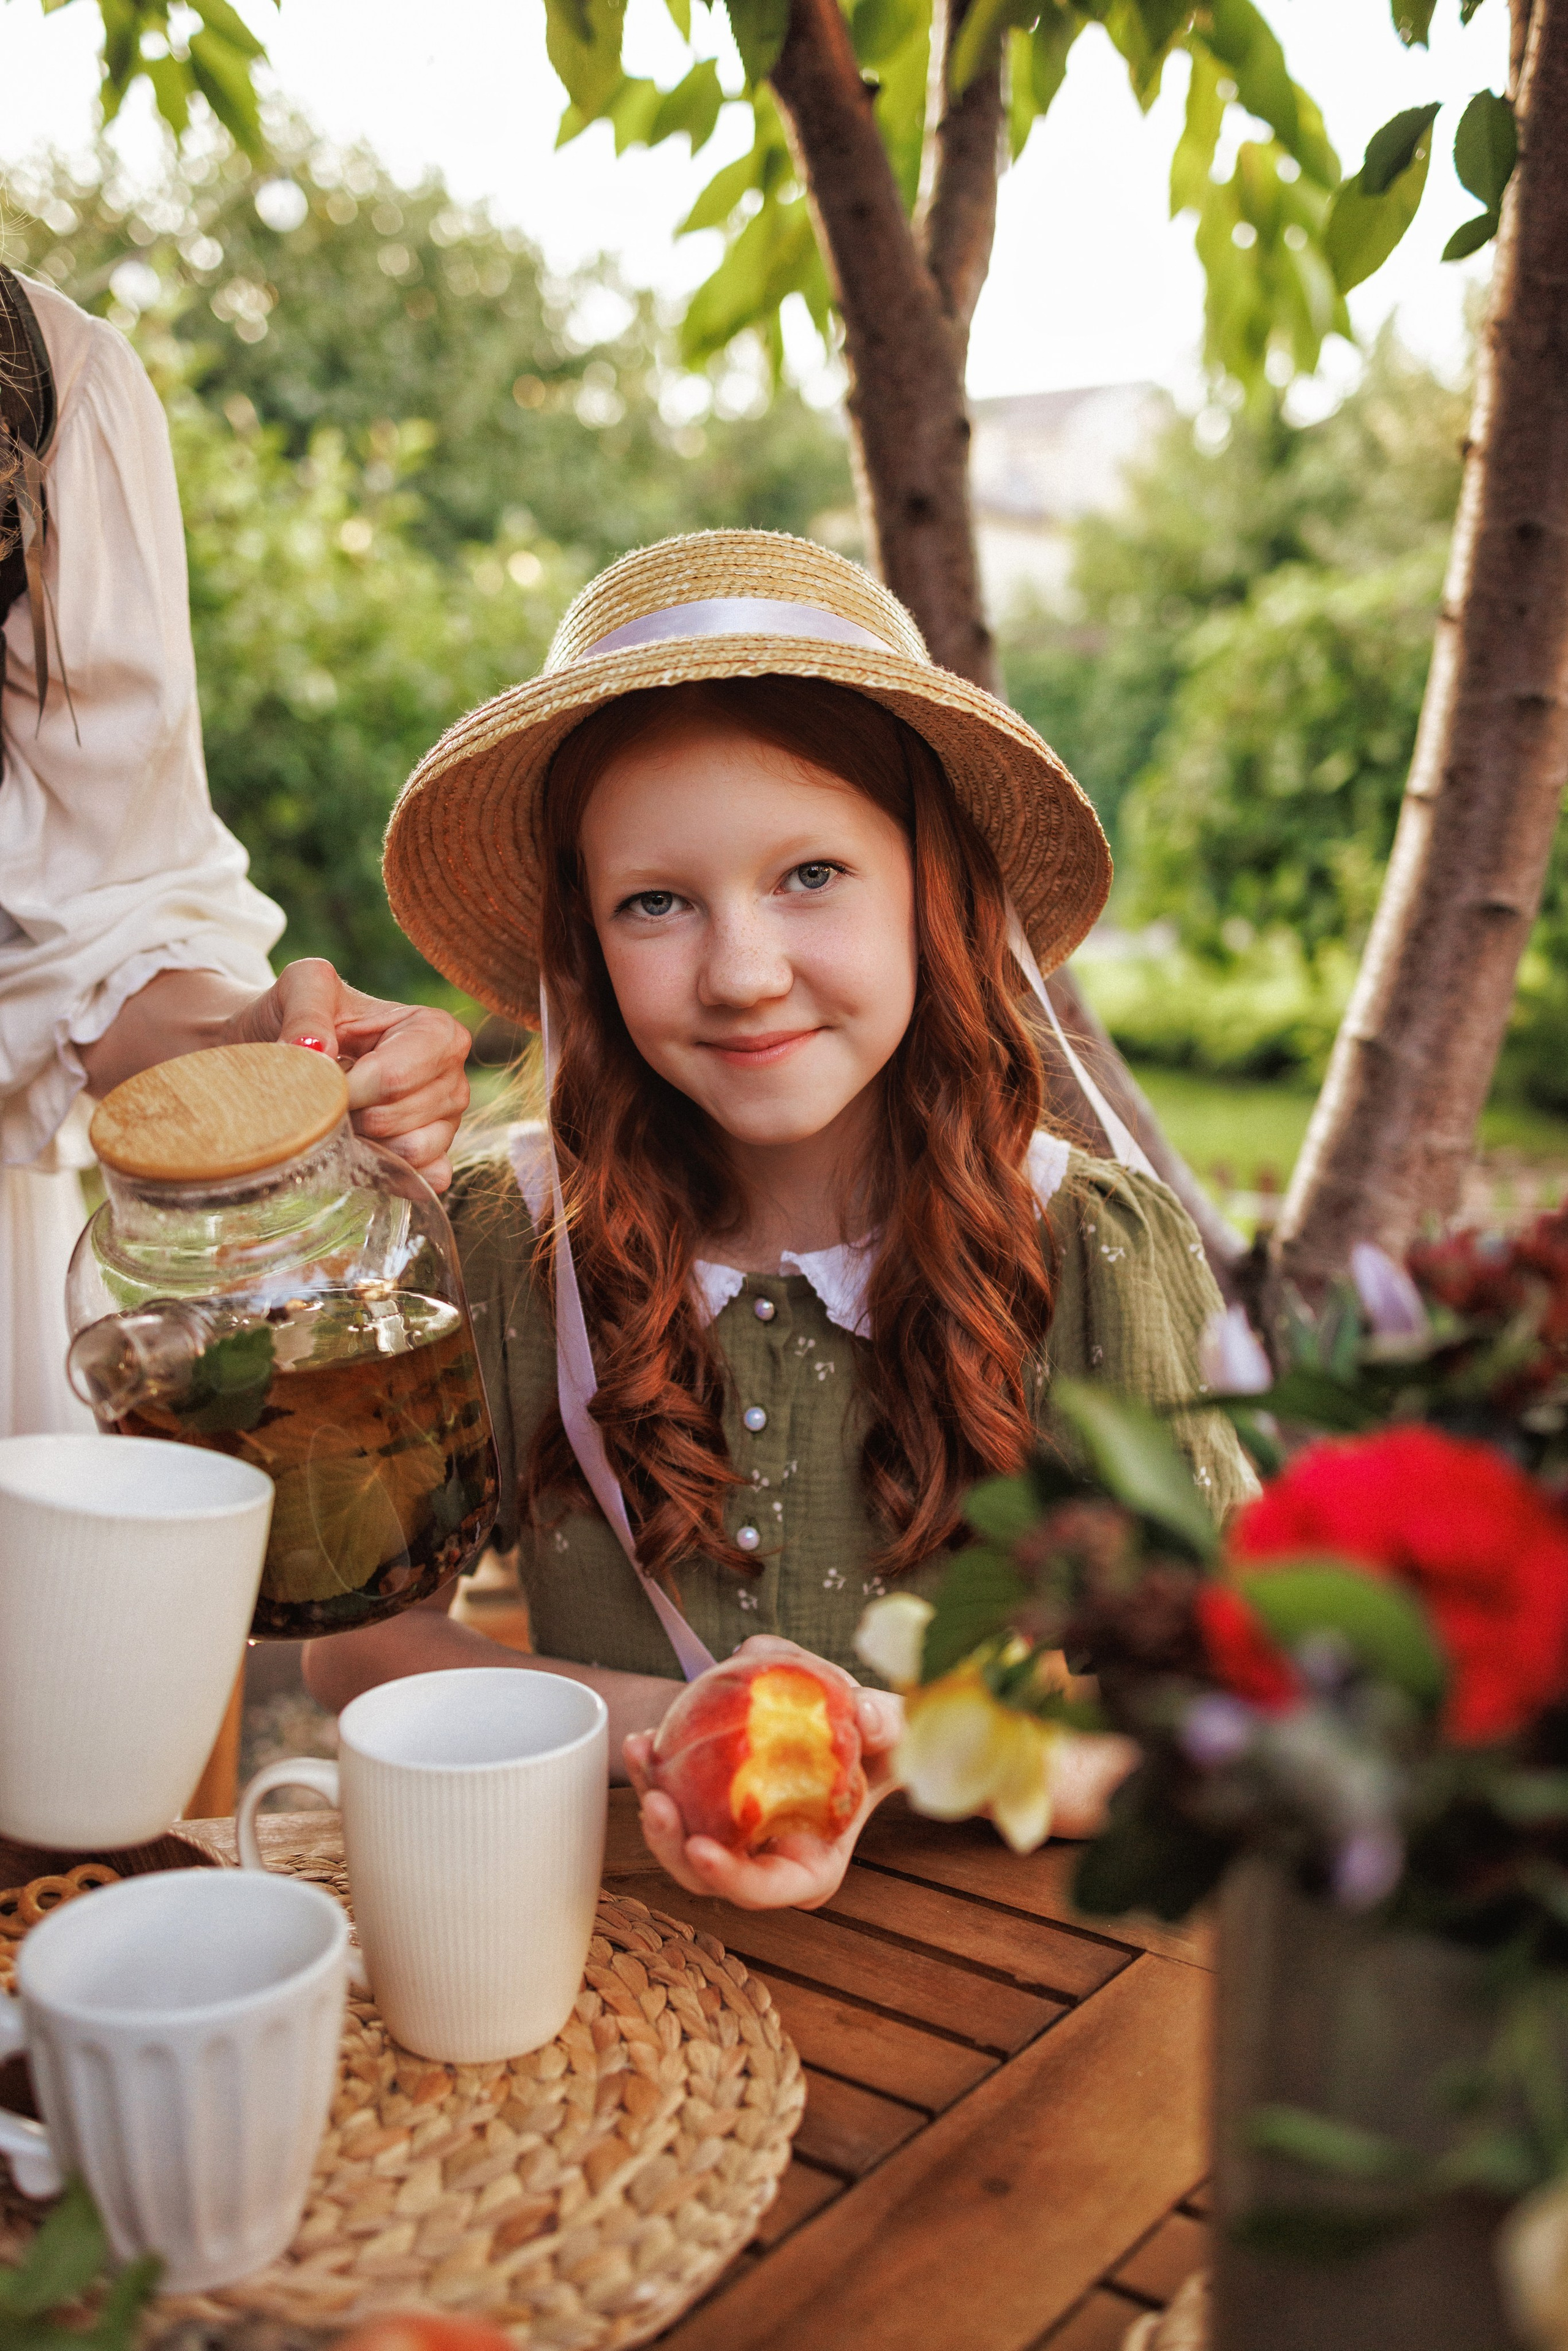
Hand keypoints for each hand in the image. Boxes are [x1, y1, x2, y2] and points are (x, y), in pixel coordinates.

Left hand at [219, 959, 470, 1192]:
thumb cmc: (304, 1016)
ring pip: (410, 1151)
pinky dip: (387, 1173)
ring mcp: (447, 1122)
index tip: (321, 1079)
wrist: (291, 1051)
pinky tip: (360, 1150)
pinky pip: (425, 1179)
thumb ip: (307, 1011)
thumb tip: (315, 1050)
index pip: (398, 1075)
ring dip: (364, 1144)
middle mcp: (451, 1077)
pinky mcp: (435, 1159)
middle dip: (350, 1116)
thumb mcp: (301, 987)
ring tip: (341, 1119)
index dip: (352, 1087)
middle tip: (326, 1099)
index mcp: (434, 1030)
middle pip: (399, 1116)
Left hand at [624, 1635, 902, 1911]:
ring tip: (640, 1750)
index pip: (765, 1890)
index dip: (730, 1879)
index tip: (702, 1848)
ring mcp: (732, 1837)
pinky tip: (645, 1738)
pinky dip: (655, 1773)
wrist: (851, 1727)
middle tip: (656, 1799)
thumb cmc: (878, 1745)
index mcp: (809, 1868)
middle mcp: (763, 1863)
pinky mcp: (710, 1806)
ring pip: (679, 1838)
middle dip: (672, 1845)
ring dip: (651, 1800)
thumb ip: (886, 1724)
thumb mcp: (894, 1735)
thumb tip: (864, 1714)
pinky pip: (676, 1799)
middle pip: (705, 1874)